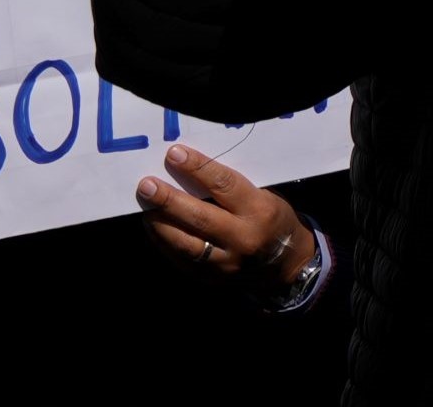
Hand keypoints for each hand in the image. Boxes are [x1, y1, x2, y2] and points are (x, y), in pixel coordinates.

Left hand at [134, 144, 314, 303]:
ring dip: (161, 224)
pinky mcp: (213, 278)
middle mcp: (243, 238)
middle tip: (146, 185)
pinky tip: (155, 226)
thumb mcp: (263, 196)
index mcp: (260, 209)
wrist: (287, 263)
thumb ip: (230, 188)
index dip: (197, 168)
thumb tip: (188, 171)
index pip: (224, 185)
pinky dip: (165, 242)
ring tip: (145, 206)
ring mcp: (227, 262)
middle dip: (169, 200)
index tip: (174, 154)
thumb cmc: (272, 218)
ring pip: (187, 244)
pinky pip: (183, 260)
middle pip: (200, 217)